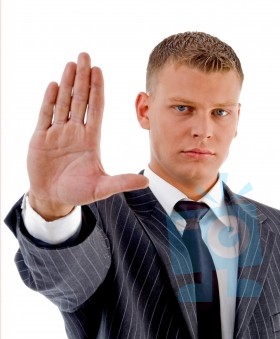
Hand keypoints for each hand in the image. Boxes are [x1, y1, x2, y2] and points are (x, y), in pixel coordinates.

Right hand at [27, 53, 148, 219]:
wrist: (54, 199)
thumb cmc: (78, 192)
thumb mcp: (102, 188)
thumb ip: (122, 182)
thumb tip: (147, 182)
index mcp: (90, 140)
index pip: (95, 108)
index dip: (97, 89)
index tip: (99, 70)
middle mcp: (75, 132)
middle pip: (79, 99)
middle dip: (82, 78)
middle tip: (85, 55)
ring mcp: (57, 133)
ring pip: (63, 103)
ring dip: (66, 83)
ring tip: (70, 64)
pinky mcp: (41, 139)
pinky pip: (45, 115)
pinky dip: (49, 101)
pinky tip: (53, 85)